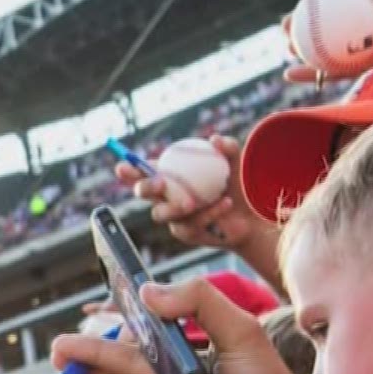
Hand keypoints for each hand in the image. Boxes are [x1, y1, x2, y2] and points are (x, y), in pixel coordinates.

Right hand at [113, 136, 277, 251]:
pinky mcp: (185, 234)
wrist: (249, 216)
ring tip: (192, 201)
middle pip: (142, 193)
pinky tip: (226, 203)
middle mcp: (164, 197)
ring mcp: (172, 217)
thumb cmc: (236, 185)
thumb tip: (215, 140)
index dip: (129, 169)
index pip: (142, 171)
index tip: (124, 166)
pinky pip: (192, 223)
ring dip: (174, 206)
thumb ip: (227, 147)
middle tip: (159, 181)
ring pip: (162, 213)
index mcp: (168, 176)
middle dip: (143, 187)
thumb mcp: (235, 163)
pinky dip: (210, 212)